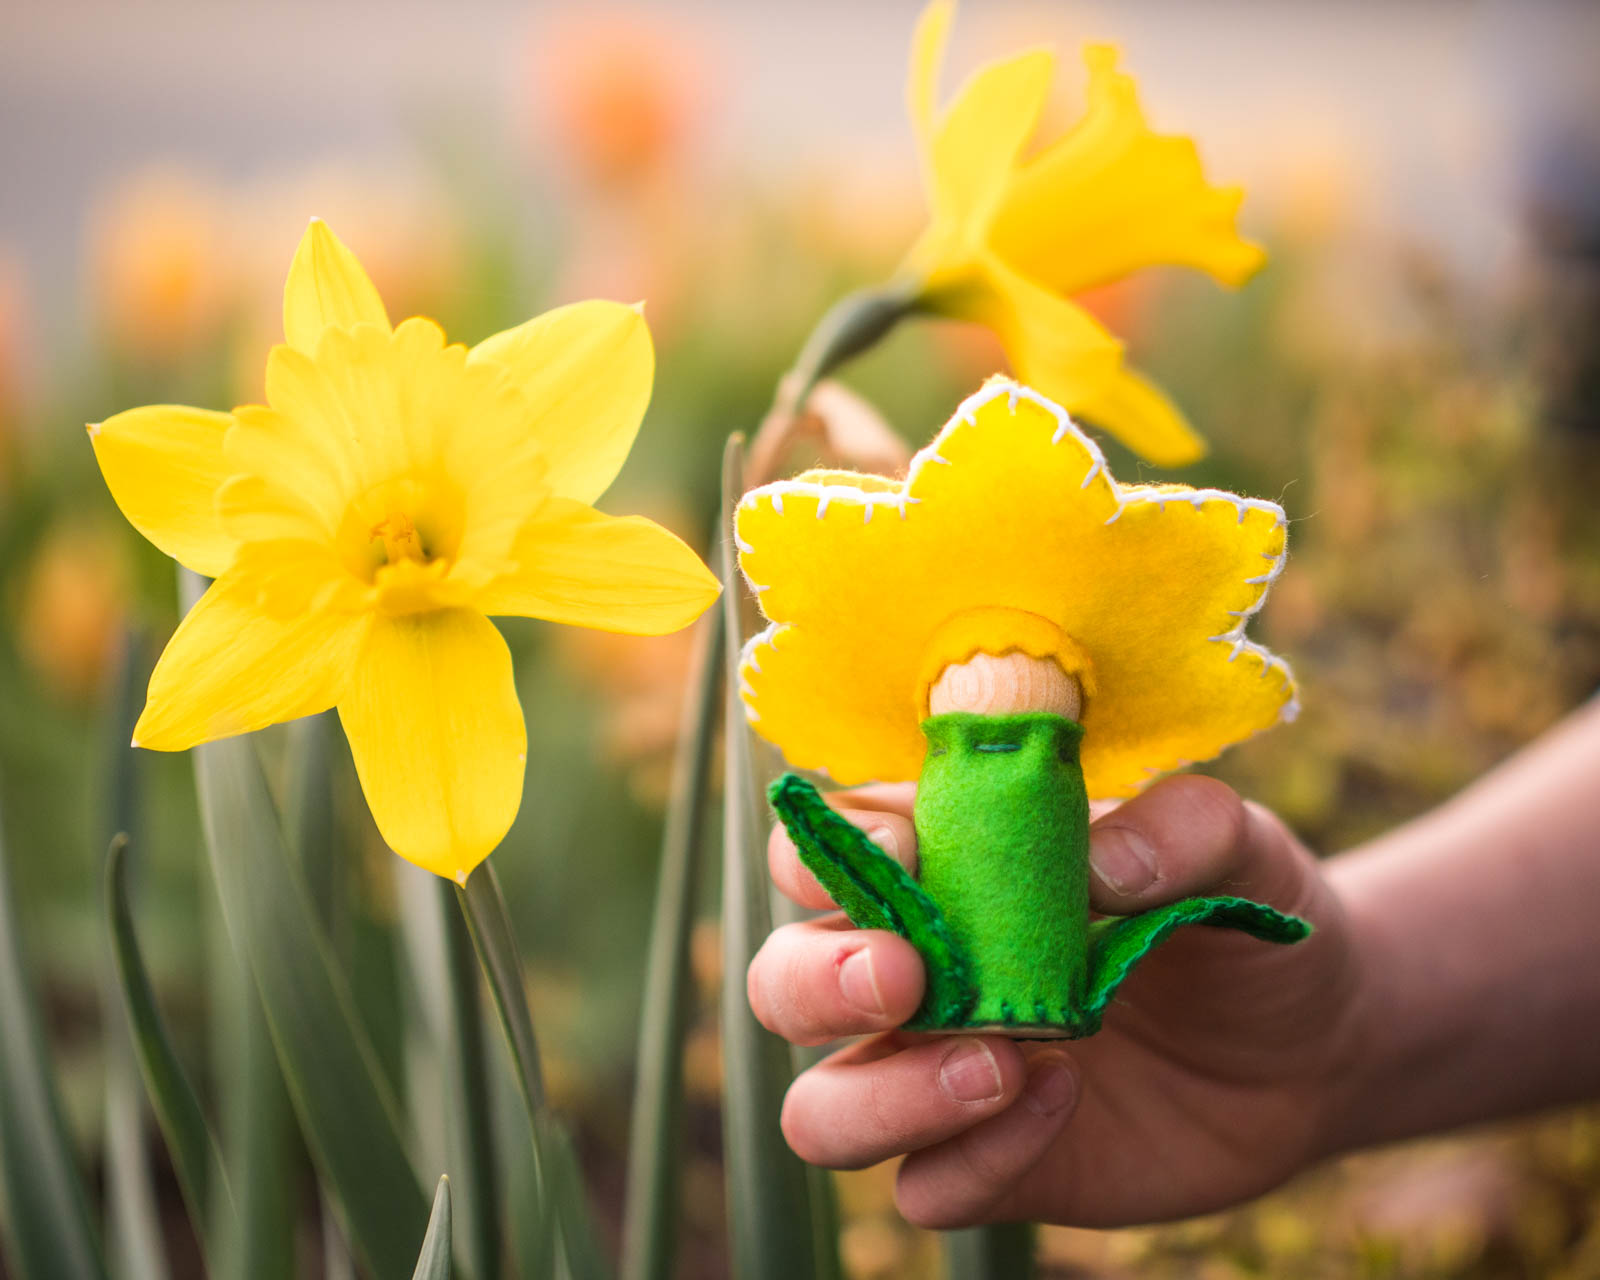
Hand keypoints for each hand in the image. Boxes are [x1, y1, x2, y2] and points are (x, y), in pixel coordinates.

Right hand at [747, 775, 1370, 1228]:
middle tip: (908, 976)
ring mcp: (941, 1075)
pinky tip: (1064, 1100)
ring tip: (994, 1063)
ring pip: (819, 1108)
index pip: (827, 846)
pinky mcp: (990, 1164)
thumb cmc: (1238, 912)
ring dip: (882, 1095)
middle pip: (784, 982)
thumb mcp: (1237, 844)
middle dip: (820, 980)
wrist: (1312, 1042)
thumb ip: (1179, 826)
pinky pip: (924, 1190)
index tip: (907, 848)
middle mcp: (917, 971)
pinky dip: (977, 1158)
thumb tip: (1102, 865)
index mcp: (942, 867)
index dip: (835, 848)